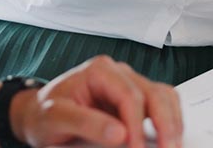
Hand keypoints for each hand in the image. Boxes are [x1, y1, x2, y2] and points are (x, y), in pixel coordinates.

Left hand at [11, 55, 182, 147]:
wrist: (39, 115)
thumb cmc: (46, 114)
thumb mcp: (56, 119)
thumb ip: (86, 124)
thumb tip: (119, 133)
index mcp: (99, 71)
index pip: (128, 95)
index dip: (137, 125)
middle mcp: (118, 73)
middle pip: (153, 94)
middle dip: (164, 124)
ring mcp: (129, 85)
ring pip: (163, 96)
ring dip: (172, 122)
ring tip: (173, 146)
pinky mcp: (136, 100)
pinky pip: (162, 104)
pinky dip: (171, 120)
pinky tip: (170, 138)